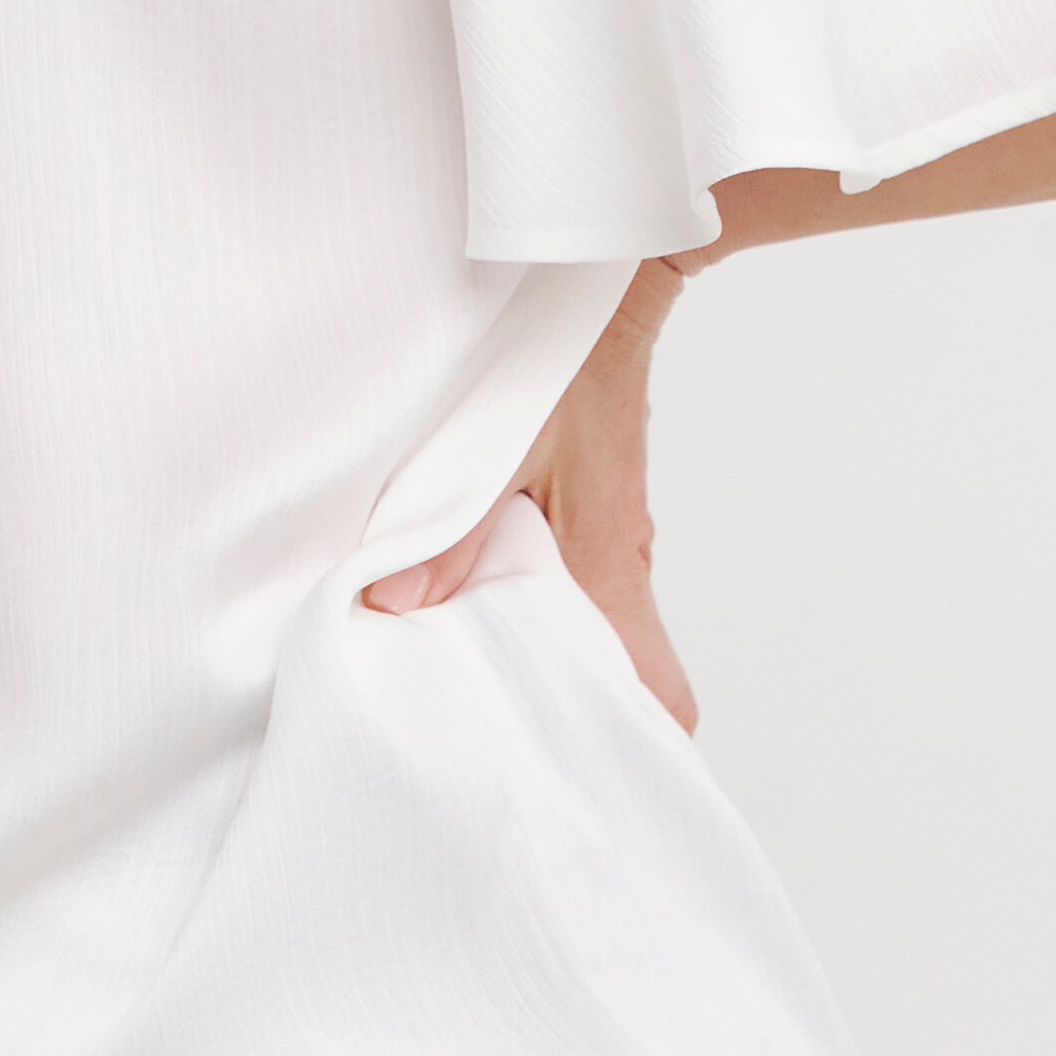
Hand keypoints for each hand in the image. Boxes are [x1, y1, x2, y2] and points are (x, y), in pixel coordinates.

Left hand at [362, 259, 699, 729]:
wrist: (610, 279)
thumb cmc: (566, 359)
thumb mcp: (496, 443)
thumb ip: (448, 529)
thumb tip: (394, 606)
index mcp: (607, 565)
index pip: (660, 693)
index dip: (634, 743)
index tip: (585, 776)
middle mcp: (620, 561)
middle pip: (625, 676)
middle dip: (572, 713)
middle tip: (503, 737)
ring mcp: (610, 536)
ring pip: (592, 626)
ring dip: (543, 651)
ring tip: (473, 676)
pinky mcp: (590, 509)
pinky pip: (570, 579)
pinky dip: (532, 600)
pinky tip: (474, 596)